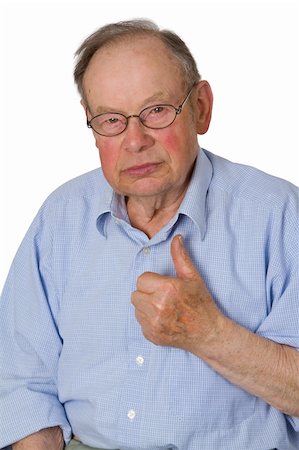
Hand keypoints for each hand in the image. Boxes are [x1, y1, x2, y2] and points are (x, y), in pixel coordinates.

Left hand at [131, 235, 223, 352]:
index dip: (152, 282)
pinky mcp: (151, 335)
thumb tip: (176, 238)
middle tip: (163, 298)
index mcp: (167, 288)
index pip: (141, 279)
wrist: (208, 333)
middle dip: (147, 294)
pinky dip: (148, 321)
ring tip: (163, 309)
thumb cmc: (201, 303)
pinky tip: (163, 320)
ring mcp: (154, 323)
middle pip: (135, 294)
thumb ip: (180, 257)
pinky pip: (140, 322)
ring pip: (136, 308)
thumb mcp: (193, 277)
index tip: (164, 286)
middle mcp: (158, 306)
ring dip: (146, 307)